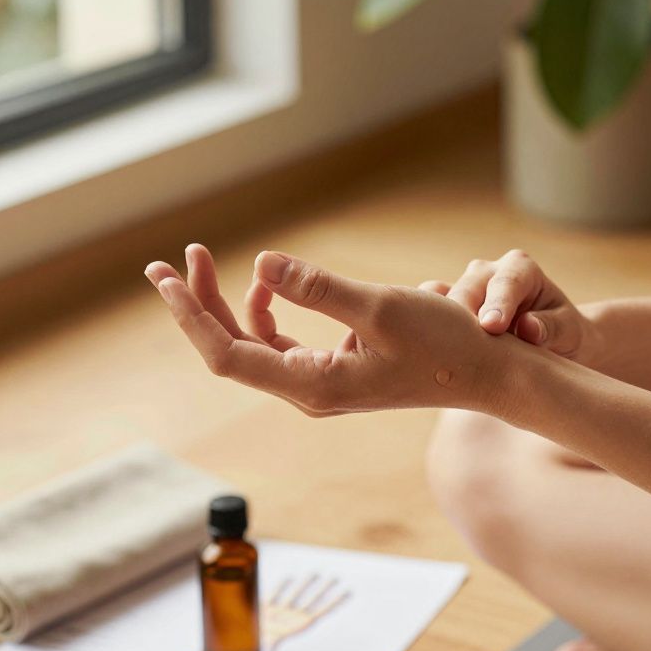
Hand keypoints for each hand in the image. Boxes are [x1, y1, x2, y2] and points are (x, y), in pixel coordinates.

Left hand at [144, 244, 517, 415]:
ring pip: (249, 345)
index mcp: (312, 383)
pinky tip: (268, 285)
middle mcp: (306, 390)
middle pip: (230, 349)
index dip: (191, 315)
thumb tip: (262, 263)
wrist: (483, 373)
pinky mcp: (330, 372)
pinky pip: (277, 343)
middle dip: (197, 305)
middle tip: (173, 260)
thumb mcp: (379, 306)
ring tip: (206, 263)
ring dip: (224, 306)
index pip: (227, 354)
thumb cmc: (442, 342)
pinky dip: (262, 311)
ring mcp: (317, 383)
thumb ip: (318, 287)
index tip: (167, 276)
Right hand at [427, 249, 602, 364]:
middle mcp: (486, 272)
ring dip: (437, 325)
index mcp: (520, 268)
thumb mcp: (569, 332)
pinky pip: (423, 313)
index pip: (506, 283)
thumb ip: (551, 328)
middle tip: (459, 349)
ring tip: (439, 354)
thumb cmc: (564, 335)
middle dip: (461, 317)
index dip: (498, 304)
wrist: (552, 345)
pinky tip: (425, 355)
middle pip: (466, 291)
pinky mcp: (443, 309)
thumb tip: (527, 329)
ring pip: (439, 301)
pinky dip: (422, 330)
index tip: (492, 327)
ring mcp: (462, 289)